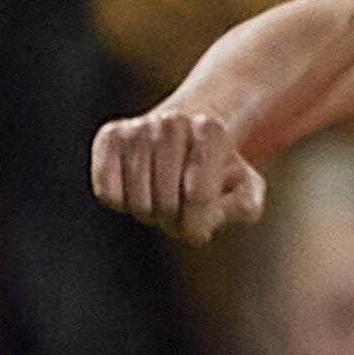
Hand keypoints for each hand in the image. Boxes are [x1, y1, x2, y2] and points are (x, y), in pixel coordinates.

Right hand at [90, 109, 267, 243]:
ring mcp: (139, 127)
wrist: (185, 136)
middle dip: (176, 222)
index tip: (201, 232)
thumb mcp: (246, 188)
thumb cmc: (216, 170)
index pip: (198, 196)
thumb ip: (244, 207)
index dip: (198, 226)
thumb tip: (209, 217)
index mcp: (211, 131)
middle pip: (167, 203)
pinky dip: (121, 204)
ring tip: (163, 200)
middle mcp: (173, 123)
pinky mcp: (110, 137)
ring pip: (138, 202)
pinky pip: (108, 192)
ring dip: (151, 215)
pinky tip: (138, 191)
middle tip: (182, 213)